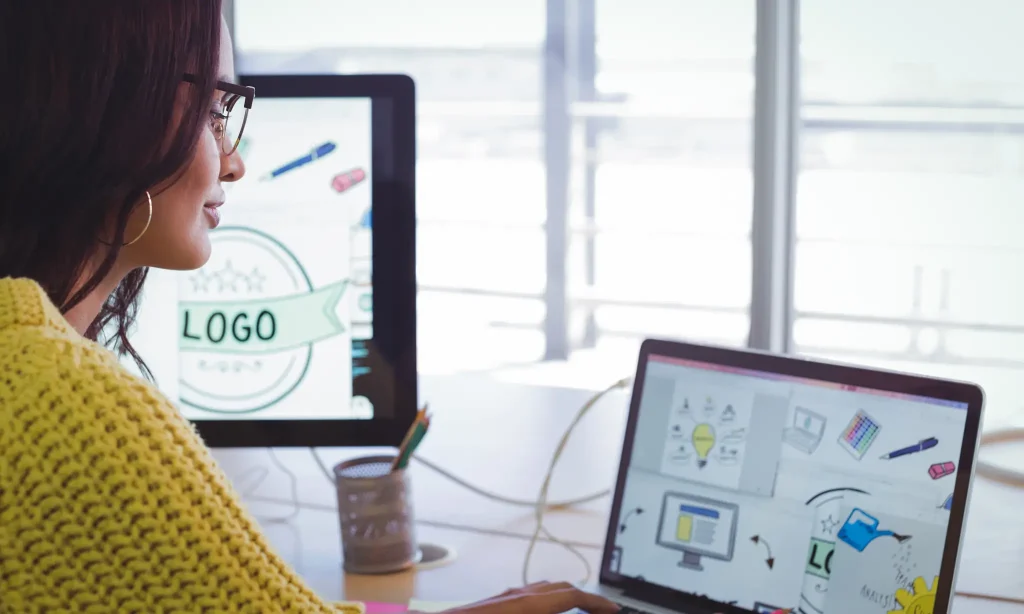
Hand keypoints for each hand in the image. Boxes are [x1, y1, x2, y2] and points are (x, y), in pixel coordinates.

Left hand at [429, 581, 619, 613]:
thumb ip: (549, 609)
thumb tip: (569, 603)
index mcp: (526, 604)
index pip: (572, 596)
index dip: (598, 603)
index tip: (615, 610)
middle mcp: (515, 596)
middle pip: (559, 588)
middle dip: (585, 598)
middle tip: (602, 611)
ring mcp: (501, 598)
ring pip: (542, 590)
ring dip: (564, 599)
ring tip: (578, 611)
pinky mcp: (490, 605)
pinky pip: (526, 596)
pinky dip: (544, 603)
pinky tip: (542, 613)